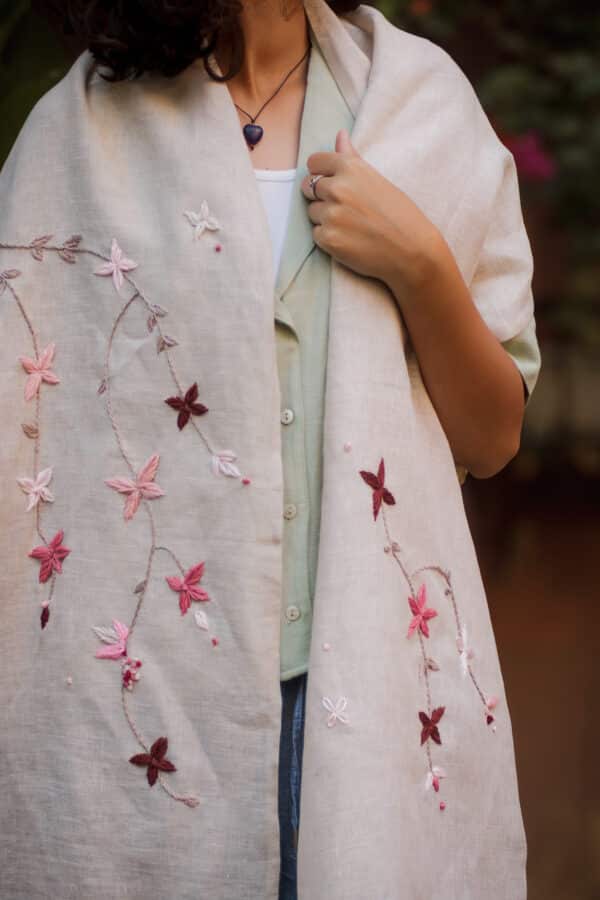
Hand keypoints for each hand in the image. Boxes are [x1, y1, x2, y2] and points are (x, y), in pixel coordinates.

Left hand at [300, 129, 441, 300]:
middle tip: (343, 207)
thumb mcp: (377, 179)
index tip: (330, 183)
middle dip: (320, 196)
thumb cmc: (399, 214)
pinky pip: (316, 234)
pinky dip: (328, 237)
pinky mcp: (328, 239)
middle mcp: (337, 188)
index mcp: (350, 168)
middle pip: (307, 186)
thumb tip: (339, 135)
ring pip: (312, 212)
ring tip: (350, 225)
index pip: (314, 162)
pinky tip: (349, 239)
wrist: (411, 250)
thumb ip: (352, 158)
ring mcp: (331, 215)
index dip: (320, 173)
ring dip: (324, 218)